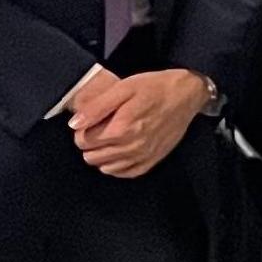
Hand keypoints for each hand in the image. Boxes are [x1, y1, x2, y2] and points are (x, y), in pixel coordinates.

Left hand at [69, 67, 206, 178]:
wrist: (186, 94)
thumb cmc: (154, 88)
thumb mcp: (123, 88)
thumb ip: (96, 107)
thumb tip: (74, 124)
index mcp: (121, 129)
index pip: (83, 140)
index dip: (81, 130)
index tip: (90, 121)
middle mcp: (131, 147)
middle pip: (91, 156)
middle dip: (90, 142)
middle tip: (100, 127)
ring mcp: (143, 156)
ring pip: (105, 167)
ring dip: (102, 154)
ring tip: (110, 137)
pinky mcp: (152, 161)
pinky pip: (125, 173)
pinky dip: (117, 165)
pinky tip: (119, 151)